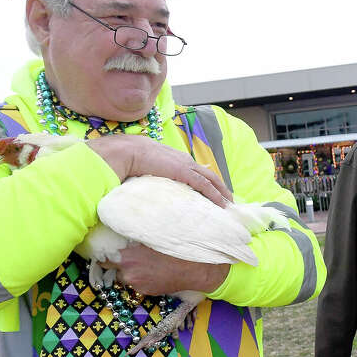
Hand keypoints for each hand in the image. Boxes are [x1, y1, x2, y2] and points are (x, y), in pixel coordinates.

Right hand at [87, 134, 231, 205]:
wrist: (126, 151)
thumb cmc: (128, 158)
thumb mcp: (142, 166)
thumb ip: (149, 173)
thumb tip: (143, 184)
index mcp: (174, 158)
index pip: (195, 170)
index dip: (205, 179)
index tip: (212, 190)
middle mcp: (183, 160)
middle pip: (208, 173)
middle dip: (219, 186)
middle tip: (228, 198)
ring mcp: (185, 165)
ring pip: (211, 179)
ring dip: (222, 192)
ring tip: (229, 204)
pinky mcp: (185, 173)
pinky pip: (205, 186)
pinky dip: (215, 195)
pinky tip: (222, 204)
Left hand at [102, 244, 227, 295]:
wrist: (195, 270)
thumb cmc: (176, 249)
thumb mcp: (154, 236)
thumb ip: (135, 235)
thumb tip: (123, 227)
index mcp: (126, 257)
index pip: (102, 258)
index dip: (105, 253)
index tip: (107, 249)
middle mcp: (128, 273)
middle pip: (113, 267)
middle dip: (119, 261)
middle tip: (129, 254)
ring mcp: (137, 284)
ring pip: (126, 275)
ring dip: (131, 269)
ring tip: (146, 262)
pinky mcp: (146, 291)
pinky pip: (138, 283)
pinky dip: (142, 277)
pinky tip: (154, 271)